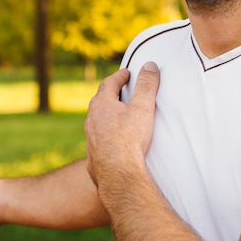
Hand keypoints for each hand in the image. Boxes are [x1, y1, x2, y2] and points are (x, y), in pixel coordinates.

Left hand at [84, 63, 159, 201]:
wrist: (117, 174)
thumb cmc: (129, 140)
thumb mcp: (142, 108)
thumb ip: (146, 85)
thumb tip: (149, 66)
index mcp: (102, 105)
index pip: (109, 83)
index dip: (119, 76)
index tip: (127, 73)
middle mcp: (92, 120)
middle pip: (99, 101)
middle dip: (110, 93)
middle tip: (121, 90)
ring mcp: (90, 138)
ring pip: (96, 121)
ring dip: (106, 114)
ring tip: (117, 114)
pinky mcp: (93, 154)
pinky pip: (98, 139)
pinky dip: (105, 134)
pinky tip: (112, 140)